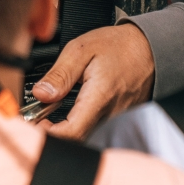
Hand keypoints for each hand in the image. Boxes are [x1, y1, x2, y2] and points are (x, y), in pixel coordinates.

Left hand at [32, 22, 154, 139]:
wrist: (151, 48)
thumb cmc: (119, 46)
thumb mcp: (82, 49)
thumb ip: (60, 74)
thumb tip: (40, 94)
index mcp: (98, 98)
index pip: (70, 133)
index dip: (47, 134)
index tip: (32, 123)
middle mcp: (108, 115)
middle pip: (75, 139)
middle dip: (50, 133)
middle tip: (33, 117)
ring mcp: (113, 119)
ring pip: (82, 134)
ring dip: (61, 128)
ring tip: (45, 112)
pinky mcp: (114, 118)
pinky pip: (91, 126)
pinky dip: (73, 122)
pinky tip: (63, 109)